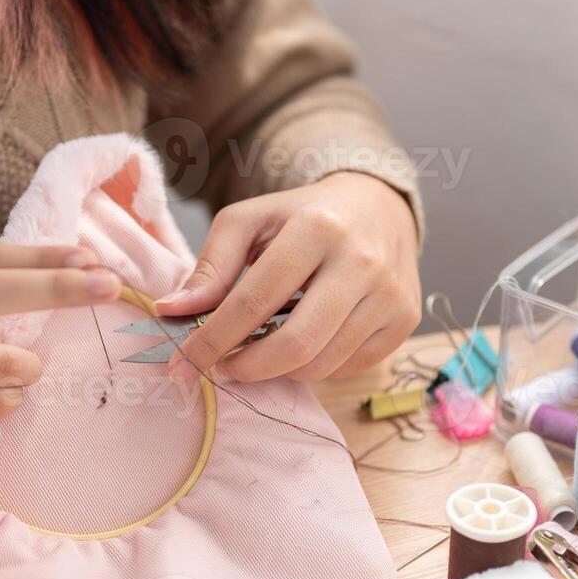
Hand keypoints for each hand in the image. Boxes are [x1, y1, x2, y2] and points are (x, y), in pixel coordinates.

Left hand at [155, 172, 420, 383]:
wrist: (378, 207)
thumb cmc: (302, 216)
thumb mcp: (249, 222)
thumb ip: (210, 265)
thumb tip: (172, 311)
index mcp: (317, 228)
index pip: (255, 300)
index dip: (213, 339)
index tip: (183, 363)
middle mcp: (362, 262)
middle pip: (296, 344)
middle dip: (247, 368)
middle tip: (222, 367)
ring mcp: (390, 295)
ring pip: (322, 364)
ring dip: (278, 370)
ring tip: (258, 353)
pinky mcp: (405, 321)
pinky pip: (348, 367)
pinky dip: (314, 366)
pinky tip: (302, 342)